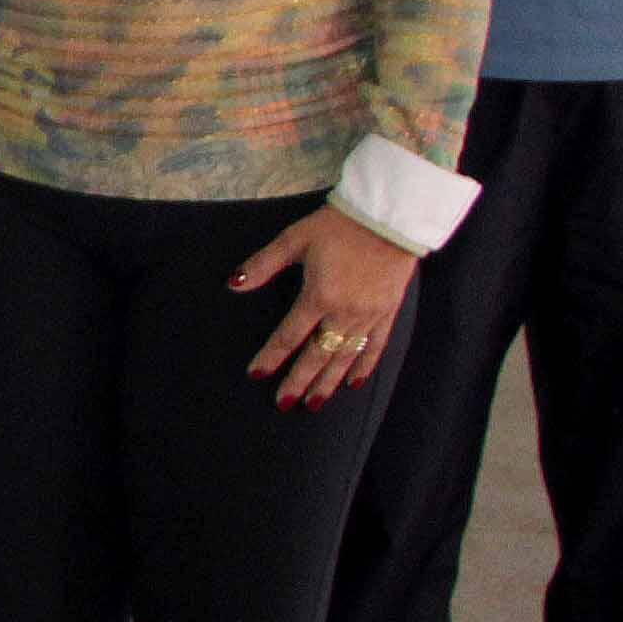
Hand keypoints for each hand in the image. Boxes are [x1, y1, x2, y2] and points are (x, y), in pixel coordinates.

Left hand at [236, 204, 414, 408]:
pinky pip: (375, 346)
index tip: (257, 374)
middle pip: (317, 355)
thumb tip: (233, 285)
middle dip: (299, 381)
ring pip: (345, 357)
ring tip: (314, 404)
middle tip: (284, 404)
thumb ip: (263, 265)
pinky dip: (364, 367)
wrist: (389, 217)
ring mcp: (368, 315)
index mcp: (318, 296)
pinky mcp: (387, 312)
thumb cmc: (338, 226)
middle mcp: (344, 312)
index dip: (271, 357)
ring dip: (328, 382)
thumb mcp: (294, 239)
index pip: (289, 336)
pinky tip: (353, 384)